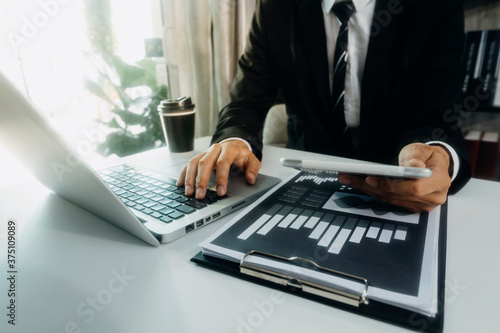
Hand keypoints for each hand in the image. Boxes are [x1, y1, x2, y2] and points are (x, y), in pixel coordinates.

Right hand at [176, 140, 260, 198]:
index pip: (223, 163)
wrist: (234, 145)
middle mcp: (215, 149)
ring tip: (189, 193)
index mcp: (229, 149)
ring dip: (190, 179)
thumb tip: (251, 179)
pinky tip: (181, 185)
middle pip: (205, 163)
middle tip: (200, 195)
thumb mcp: (252, 160)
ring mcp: (205, 152)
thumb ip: (253, 169)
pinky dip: (183, 174)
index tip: (220, 192)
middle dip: (202, 180)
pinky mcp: (199, 157)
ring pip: (194, 163)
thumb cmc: (242, 156)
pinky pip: (189, 164)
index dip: (221, 178)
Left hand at [337, 143, 451, 212]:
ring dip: (367, 190)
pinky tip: (359, 185)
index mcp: (439, 182)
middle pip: (396, 196)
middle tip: (350, 177)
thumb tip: (414, 165)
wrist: (433, 165)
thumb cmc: (427, 156)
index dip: (391, 185)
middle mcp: (432, 198)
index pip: (413, 188)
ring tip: (349, 179)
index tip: (370, 179)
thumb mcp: (421, 149)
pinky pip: (389, 201)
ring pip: (390, 200)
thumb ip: (416, 157)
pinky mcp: (410, 207)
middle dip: (370, 186)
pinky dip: (373, 192)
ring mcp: (421, 205)